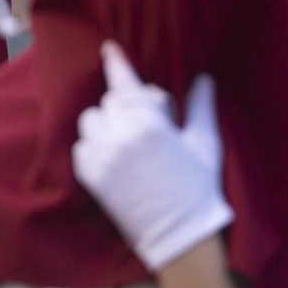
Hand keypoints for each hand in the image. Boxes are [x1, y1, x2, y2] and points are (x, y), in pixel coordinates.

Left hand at [71, 42, 232, 270]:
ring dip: (106, 123)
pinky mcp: (91, 178)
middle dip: (126, 105)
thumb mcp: (205, 143)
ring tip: (126, 138)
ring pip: (91, 121)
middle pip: (111, 101)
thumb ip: (201, 106)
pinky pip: (82, 147)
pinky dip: (93, 145)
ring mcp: (102, 158)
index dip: (116, 64)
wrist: (181, 237)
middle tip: (146, 122)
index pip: (126, 84)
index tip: (109, 49)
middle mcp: (121, 136)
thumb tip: (203, 79)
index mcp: (150, 123)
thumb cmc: (199, 188)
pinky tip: (113, 155)